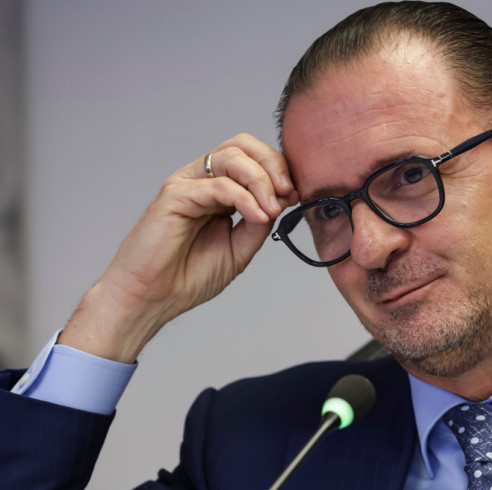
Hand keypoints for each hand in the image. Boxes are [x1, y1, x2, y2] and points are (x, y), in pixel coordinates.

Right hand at [58, 134, 298, 362]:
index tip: (296, 196)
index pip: (253, 160)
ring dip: (261, 180)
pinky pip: (218, 185)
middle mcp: (203, 181)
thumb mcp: (240, 248)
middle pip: (243, 146)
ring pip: (231, 157)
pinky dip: (244, 198)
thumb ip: (259, 223)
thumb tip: (280, 200)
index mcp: (219, 190)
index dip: (279, 171)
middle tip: (287, 193)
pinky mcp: (175, 195)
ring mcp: (188, 184)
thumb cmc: (188, 276)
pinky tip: (258, 217)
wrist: (153, 298)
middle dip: (273, 165)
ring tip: (271, 209)